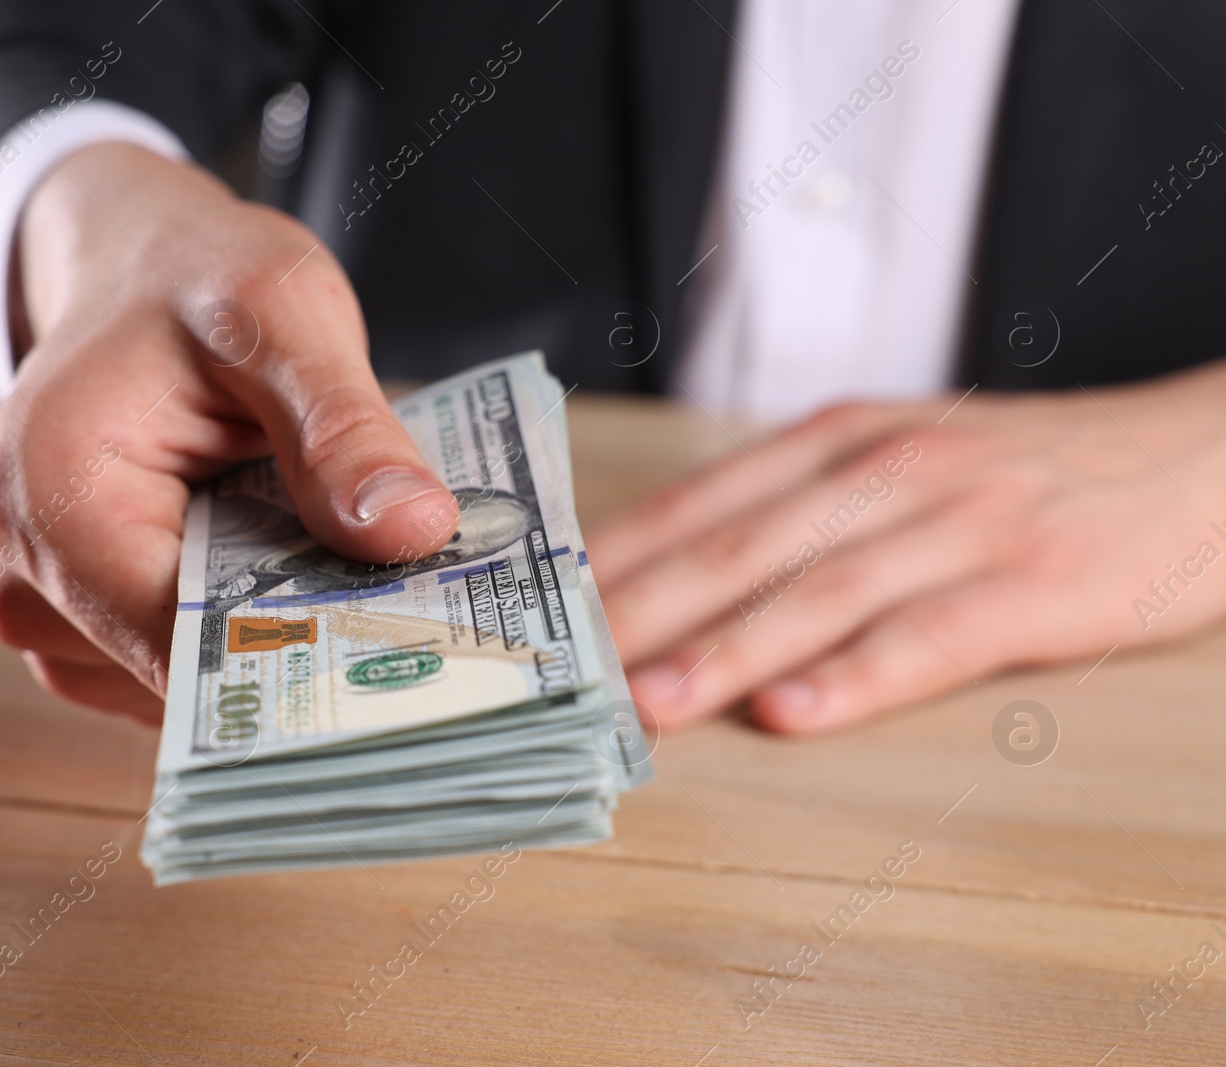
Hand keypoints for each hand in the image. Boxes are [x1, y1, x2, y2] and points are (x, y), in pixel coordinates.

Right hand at [0, 144, 458, 721]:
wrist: (134, 270)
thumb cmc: (193, 280)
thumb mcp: (285, 317)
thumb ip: (341, 429)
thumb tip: (411, 532)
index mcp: (49, 496)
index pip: (181, 642)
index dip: (298, 655)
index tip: (405, 653)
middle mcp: (18, 572)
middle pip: (181, 678)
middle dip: (295, 654)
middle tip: (407, 612)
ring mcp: (39, 608)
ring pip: (181, 691)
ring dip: (271, 644)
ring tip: (341, 567)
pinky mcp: (76, 625)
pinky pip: (170, 672)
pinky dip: (241, 636)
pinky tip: (291, 574)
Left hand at [589, 363, 1225, 733]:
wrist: (1204, 451)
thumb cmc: (1032, 467)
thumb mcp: (905, 452)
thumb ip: (802, 506)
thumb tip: (681, 572)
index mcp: (845, 437)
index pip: (703, 502)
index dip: (617, 557)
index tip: (543, 608)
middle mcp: (891, 469)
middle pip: (741, 546)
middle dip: (641, 611)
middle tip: (560, 668)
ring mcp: (964, 523)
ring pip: (820, 591)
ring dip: (727, 652)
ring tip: (651, 704)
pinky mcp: (1036, 582)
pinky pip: (932, 636)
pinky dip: (859, 676)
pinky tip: (796, 713)